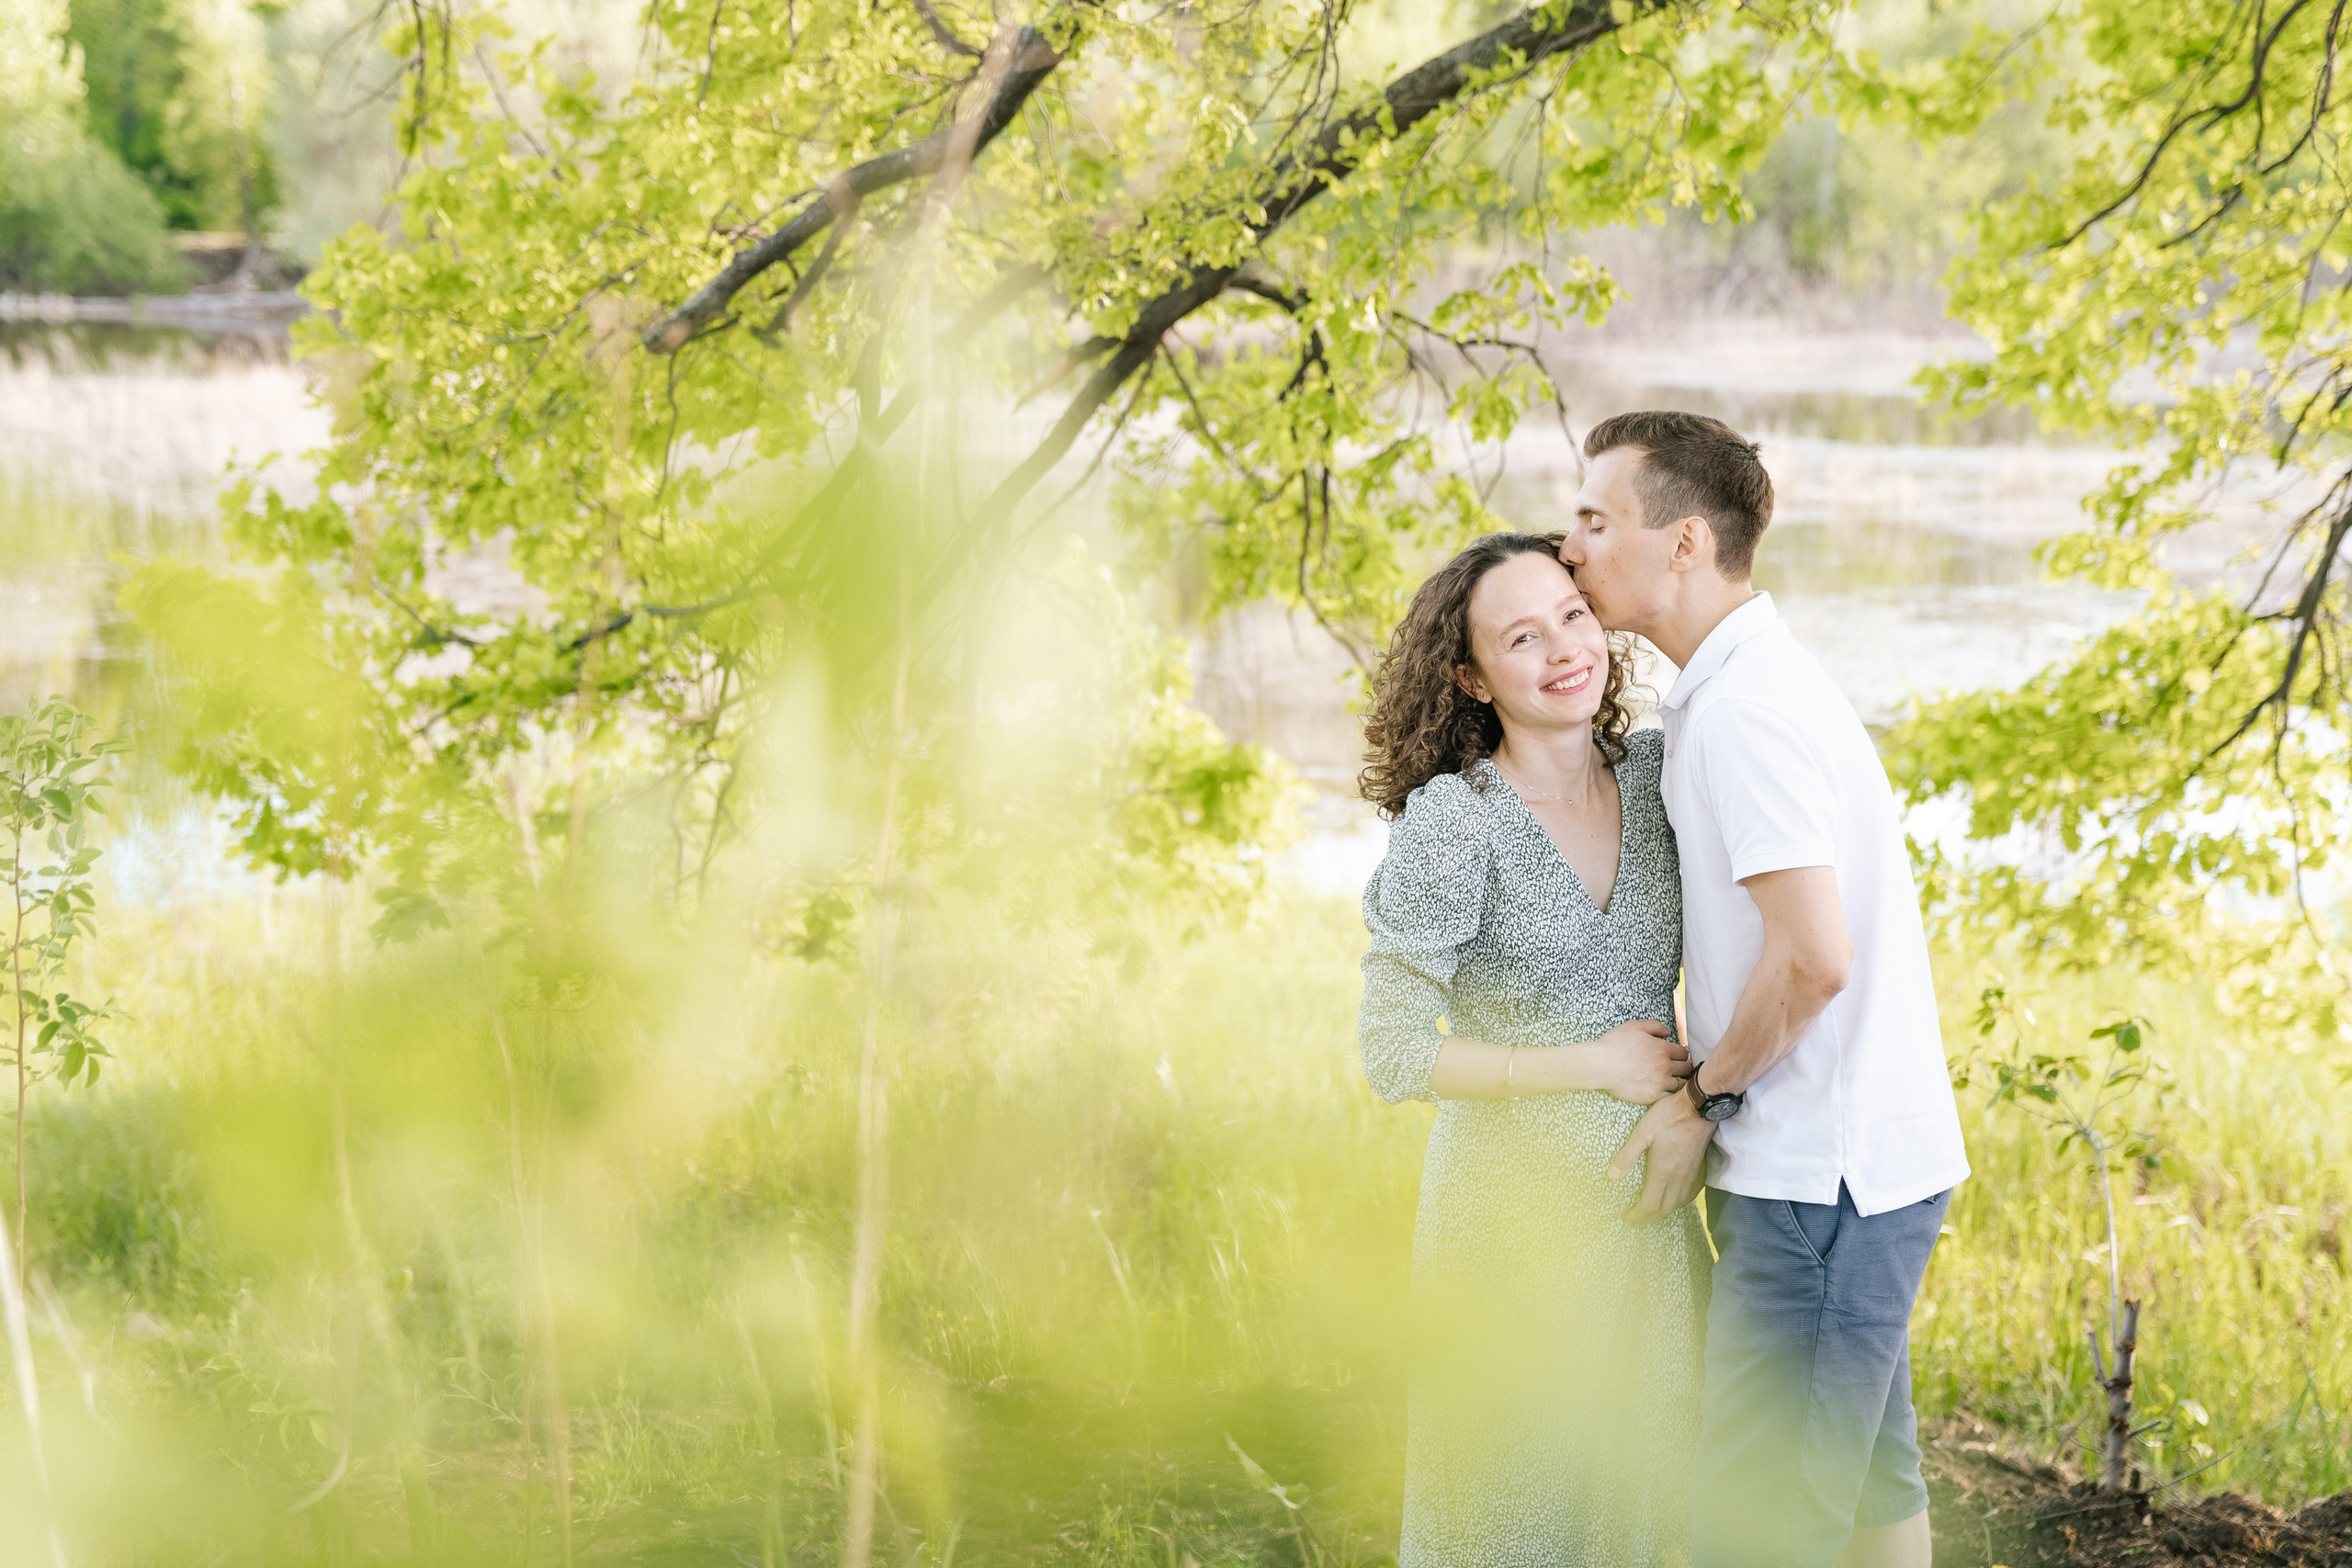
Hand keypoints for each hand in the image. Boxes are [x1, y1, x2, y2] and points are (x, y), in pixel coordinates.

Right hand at [1581, 1018, 1691, 1104]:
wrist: (1600, 1065)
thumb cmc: (1614, 1044)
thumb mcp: (1634, 1026)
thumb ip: (1655, 1026)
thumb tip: (1668, 1032)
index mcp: (1663, 1049)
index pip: (1684, 1053)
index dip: (1681, 1053)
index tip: (1678, 1056)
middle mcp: (1665, 1066)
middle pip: (1686, 1068)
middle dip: (1683, 1066)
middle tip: (1678, 1067)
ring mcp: (1659, 1083)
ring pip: (1680, 1084)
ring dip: (1678, 1080)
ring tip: (1672, 1079)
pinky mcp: (1652, 1096)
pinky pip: (1669, 1097)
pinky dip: (1668, 1093)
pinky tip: (1663, 1090)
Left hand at [1607, 1092, 1714, 1226]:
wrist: (1699, 1108)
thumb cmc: (1668, 1117)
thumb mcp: (1642, 1133)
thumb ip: (1627, 1156)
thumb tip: (1612, 1177)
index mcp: (1662, 1172)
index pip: (1650, 1204)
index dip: (1638, 1216)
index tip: (1627, 1219)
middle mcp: (1678, 1177)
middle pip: (1665, 1209)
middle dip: (1649, 1219)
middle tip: (1637, 1221)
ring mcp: (1691, 1174)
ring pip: (1679, 1203)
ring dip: (1665, 1212)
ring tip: (1652, 1213)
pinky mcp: (1699, 1168)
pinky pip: (1691, 1194)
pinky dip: (1680, 1202)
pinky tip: (1675, 1198)